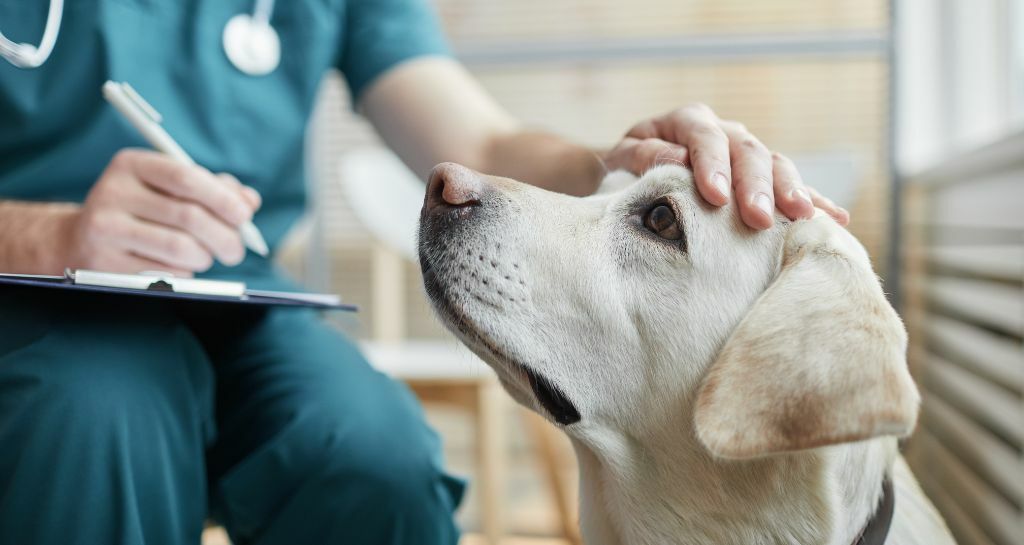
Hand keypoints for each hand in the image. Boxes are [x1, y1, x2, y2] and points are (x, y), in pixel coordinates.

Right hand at [59, 149, 260, 275]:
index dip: (222, 199)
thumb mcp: (170, 189)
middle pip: (189, 217)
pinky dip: (185, 273)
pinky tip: (178, 267)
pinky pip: (165, 273)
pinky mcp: (104, 264)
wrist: (81, 240)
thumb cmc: (142, 210)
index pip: (186, 178)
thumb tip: (249, 201)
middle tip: (236, 250)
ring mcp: (105, 229)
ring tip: (206, 257)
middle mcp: (113, 192)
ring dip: (205, 257)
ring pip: (180, 248)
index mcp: (131, 164)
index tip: (244, 216)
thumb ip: (213, 189)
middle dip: (225, 237)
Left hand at [603, 104, 848, 228]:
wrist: (632, 177)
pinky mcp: (763, 180)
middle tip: (758, 219)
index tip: (716, 197)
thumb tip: (677, 160)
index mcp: (687, 121)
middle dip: (756, 186)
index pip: (705, 137)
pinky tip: (836, 219)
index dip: (712, 165)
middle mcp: (725, 132)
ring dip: (791, 192)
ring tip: (803, 218)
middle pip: (748, 152)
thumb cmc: (625, 170)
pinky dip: (815, 202)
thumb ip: (644, 157)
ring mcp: (747, 154)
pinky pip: (793, 187)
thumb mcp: (622, 161)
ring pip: (777, 166)